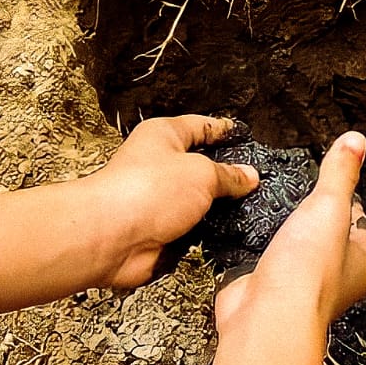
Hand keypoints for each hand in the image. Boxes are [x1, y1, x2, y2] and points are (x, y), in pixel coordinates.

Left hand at [84, 115, 259, 289]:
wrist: (112, 237)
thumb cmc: (142, 192)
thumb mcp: (202, 173)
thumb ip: (228, 175)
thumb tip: (247, 176)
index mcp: (163, 136)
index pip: (199, 126)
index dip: (222, 130)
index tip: (241, 134)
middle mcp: (159, 165)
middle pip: (199, 166)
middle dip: (225, 175)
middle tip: (253, 179)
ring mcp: (159, 200)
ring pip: (198, 201)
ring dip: (216, 208)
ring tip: (244, 207)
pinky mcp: (161, 230)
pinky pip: (192, 229)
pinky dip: (206, 232)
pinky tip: (224, 233)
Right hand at [214, 131, 365, 336]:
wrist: (267, 315)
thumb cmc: (308, 275)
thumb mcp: (330, 206)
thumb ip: (340, 173)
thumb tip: (356, 142)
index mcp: (363, 262)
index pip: (359, 218)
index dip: (344, 195)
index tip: (331, 177)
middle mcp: (335, 277)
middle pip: (325, 231)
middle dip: (309, 212)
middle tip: (297, 192)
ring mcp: (300, 283)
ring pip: (294, 245)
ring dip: (281, 230)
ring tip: (272, 210)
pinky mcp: (269, 285)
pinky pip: (265, 257)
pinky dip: (257, 245)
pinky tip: (251, 233)